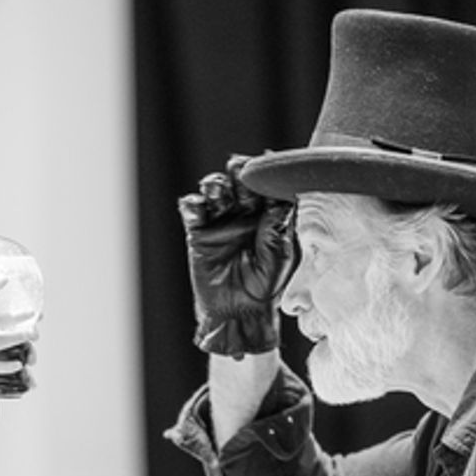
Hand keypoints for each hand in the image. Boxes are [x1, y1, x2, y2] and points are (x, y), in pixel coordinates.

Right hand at [178, 153, 294, 357]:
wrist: (240, 313)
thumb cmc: (268, 286)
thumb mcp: (282, 252)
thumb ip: (279, 223)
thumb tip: (282, 193)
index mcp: (269, 216)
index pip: (267, 187)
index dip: (266, 173)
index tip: (266, 162)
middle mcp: (245, 215)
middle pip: (240, 183)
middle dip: (239, 172)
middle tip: (238, 166)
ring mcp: (221, 222)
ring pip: (215, 192)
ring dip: (215, 184)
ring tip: (217, 188)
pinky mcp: (199, 234)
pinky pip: (193, 212)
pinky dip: (193, 204)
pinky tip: (197, 204)